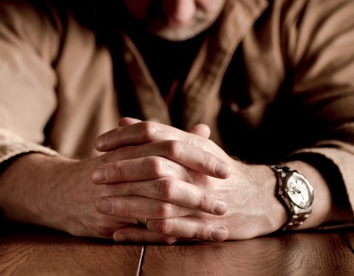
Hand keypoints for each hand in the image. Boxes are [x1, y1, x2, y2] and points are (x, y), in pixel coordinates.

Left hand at [92, 117, 287, 242]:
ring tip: (100, 205)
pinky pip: (169, 231)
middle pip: (154, 164)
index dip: (124, 136)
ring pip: (159, 200)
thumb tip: (124, 121)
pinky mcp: (203, 225)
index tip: (99, 143)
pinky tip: (117, 232)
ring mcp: (201, 198)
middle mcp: (197, 169)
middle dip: (121, 170)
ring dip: (127, 203)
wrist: (259, 197)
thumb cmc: (218, 170)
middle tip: (94, 175)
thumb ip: (159, 134)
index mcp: (193, 145)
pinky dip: (141, 233)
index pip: (154, 132)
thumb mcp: (195, 146)